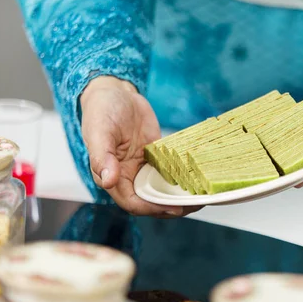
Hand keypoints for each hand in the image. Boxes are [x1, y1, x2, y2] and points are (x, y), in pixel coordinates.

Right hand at [80, 76, 201, 216]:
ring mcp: (143, 168)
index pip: (133, 202)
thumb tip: (108, 180)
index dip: (152, 208)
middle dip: (172, 206)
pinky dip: (183, 177)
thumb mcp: (100, 132)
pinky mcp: (156, 158)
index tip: (173, 208)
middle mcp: (128, 176)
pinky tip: (200, 178)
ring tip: (202, 196)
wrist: (116, 93)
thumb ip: (102, 157)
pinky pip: (169, 172)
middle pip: (151, 201)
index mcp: (112, 176)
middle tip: (196, 204)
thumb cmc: (101, 111)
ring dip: (179, 195)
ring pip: (162, 190)